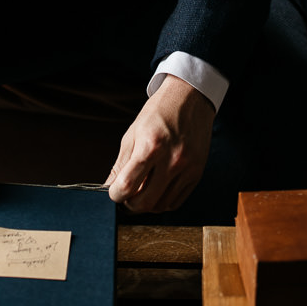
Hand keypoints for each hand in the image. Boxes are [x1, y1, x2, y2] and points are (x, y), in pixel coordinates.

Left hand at [106, 75, 213, 213]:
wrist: (190, 99)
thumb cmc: (159, 113)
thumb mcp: (133, 134)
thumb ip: (121, 164)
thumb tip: (109, 187)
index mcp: (151, 146)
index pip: (127, 186)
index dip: (115, 195)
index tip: (114, 192)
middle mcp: (172, 160)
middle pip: (145, 202)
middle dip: (130, 205)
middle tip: (126, 197)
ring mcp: (187, 169)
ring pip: (161, 206)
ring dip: (147, 205)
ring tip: (141, 192)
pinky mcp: (197, 174)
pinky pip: (176, 202)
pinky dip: (163, 202)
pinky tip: (157, 190)